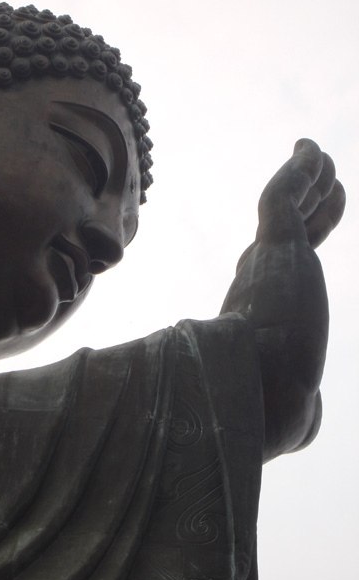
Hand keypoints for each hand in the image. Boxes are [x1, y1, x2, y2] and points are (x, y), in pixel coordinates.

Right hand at [221, 139, 344, 459]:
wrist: (260, 404)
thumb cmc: (271, 415)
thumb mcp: (297, 411)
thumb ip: (303, 409)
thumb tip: (308, 427)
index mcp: (262, 308)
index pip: (283, 260)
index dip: (304, 230)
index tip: (316, 212)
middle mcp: (259, 279)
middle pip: (289, 227)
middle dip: (307, 200)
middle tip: (319, 175)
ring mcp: (265, 261)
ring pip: (289, 206)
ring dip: (308, 179)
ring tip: (321, 158)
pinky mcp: (276, 247)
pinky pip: (284, 197)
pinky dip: (297, 172)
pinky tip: (312, 152)